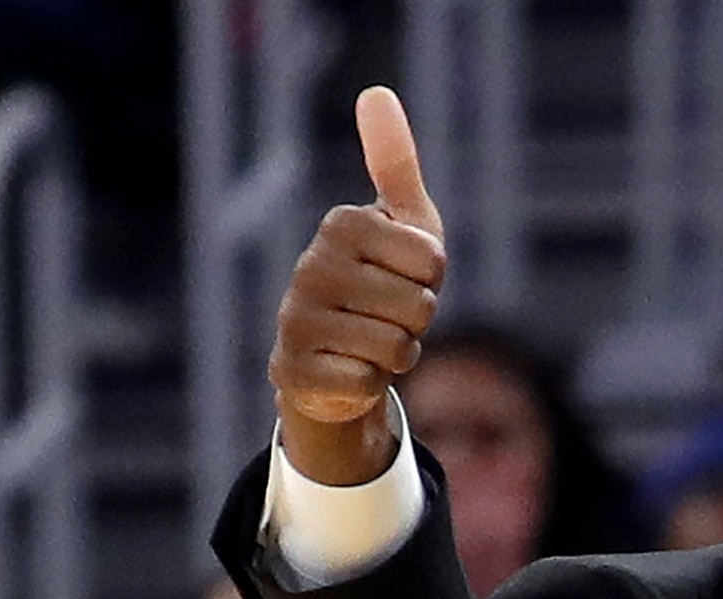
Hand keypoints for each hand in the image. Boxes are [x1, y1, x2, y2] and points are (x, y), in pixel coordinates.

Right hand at [268, 86, 445, 483]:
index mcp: (341, 225)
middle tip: (388, 314)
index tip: (404, 276)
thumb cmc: (381, 281)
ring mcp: (295, 320)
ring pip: (394, 348)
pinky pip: (366, 382)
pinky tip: (349, 370)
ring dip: (398, 354)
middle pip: (418, 306)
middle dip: (417, 320)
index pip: (431, 261)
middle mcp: (310, 267)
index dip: (432, 280)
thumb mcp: (403, 222)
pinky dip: (371, 384)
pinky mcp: (290, 370)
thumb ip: (395, 161)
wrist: (338, 356)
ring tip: (371, 341)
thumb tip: (376, 92)